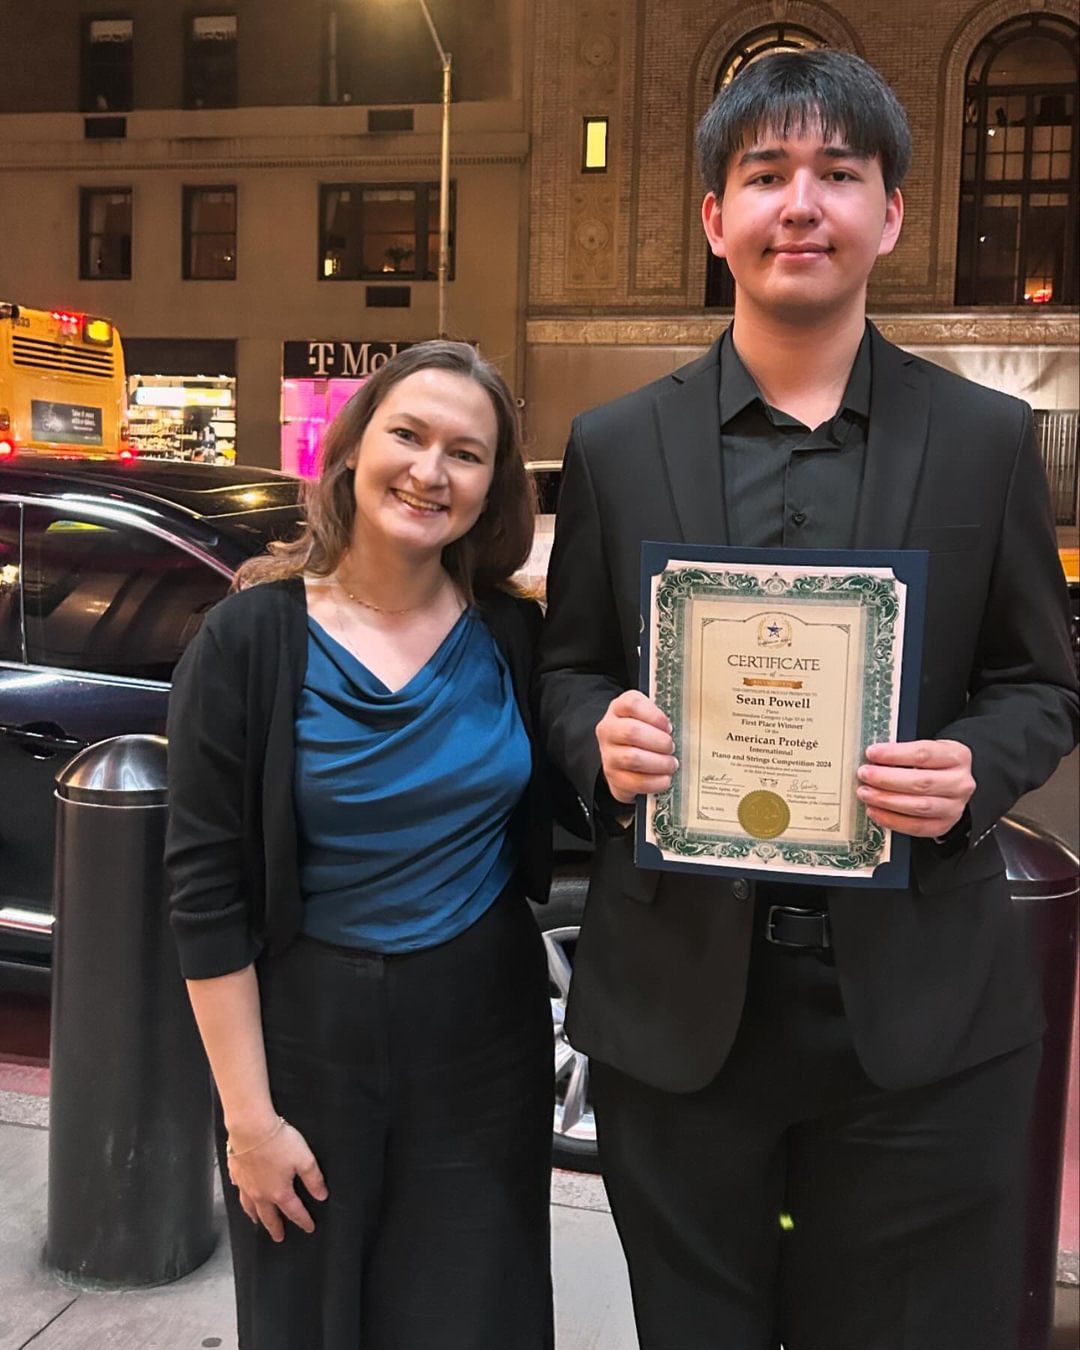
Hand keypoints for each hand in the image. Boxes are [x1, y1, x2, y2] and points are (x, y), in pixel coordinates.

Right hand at [227, 1120, 327, 1241]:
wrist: (251, 1128)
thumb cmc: (278, 1142)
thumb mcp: (305, 1160)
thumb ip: (314, 1179)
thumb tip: (321, 1195)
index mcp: (279, 1192)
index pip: (294, 1212)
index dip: (303, 1221)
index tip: (308, 1228)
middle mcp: (260, 1193)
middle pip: (269, 1216)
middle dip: (276, 1227)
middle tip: (279, 1237)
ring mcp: (246, 1184)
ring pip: (250, 1206)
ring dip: (255, 1216)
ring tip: (257, 1221)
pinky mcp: (236, 1171)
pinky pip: (239, 1188)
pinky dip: (242, 1194)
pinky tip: (242, 1192)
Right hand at [596, 690, 678, 804]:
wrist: (621, 755)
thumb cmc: (642, 733)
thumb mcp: (648, 718)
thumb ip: (661, 719)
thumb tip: (686, 730)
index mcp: (618, 709)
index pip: (631, 704)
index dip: (654, 715)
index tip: (668, 726)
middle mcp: (608, 730)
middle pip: (632, 732)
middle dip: (659, 741)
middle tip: (671, 747)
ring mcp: (608, 755)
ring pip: (632, 758)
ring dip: (659, 763)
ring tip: (671, 764)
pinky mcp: (613, 777)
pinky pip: (634, 782)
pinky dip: (655, 782)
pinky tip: (665, 779)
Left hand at [857, 740, 974, 838]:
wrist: (952, 783)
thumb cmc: (933, 764)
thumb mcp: (927, 749)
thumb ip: (903, 753)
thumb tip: (871, 758)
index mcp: (956, 756)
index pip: (923, 754)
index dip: (894, 754)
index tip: (872, 753)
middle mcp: (959, 783)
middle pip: (921, 782)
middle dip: (886, 779)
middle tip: (864, 775)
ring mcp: (954, 807)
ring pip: (918, 806)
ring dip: (886, 800)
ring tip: (865, 793)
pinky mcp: (944, 825)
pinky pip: (916, 826)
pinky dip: (892, 820)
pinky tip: (875, 811)